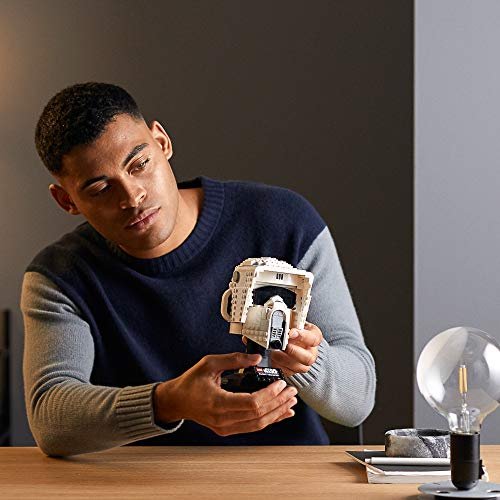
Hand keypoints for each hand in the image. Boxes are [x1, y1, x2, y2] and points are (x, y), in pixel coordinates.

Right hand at [153, 352, 297, 435]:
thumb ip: (234, 359)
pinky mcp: (228, 430)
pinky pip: (253, 427)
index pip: (252, 403)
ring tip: (291, 401)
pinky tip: (281, 413)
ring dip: (277, 413)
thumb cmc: (191, 382)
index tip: (281, 383)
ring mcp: (225, 428)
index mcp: (217, 402)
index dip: (270, 394)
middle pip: (259, 415)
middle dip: (279, 403)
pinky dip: (269, 420)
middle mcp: (222, 419)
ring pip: (258, 424)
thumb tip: (256, 358)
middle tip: (292, 391)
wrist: (177, 401)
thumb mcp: (210, 363)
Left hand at [270, 322, 322, 376]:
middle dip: (293, 351)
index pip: (314, 339)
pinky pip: (288, 372)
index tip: (291, 332)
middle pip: (308, 358)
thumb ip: (290, 320)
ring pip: (298, 367)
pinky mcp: (294, 370)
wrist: (291, 338)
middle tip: (282, 345)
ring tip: (274, 352)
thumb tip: (280, 318)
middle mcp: (312, 352)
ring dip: (284, 359)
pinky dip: (279, 365)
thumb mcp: (293, 320)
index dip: (303, 336)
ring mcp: (304, 363)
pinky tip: (272, 358)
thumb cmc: (292, 327)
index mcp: (314, 337)